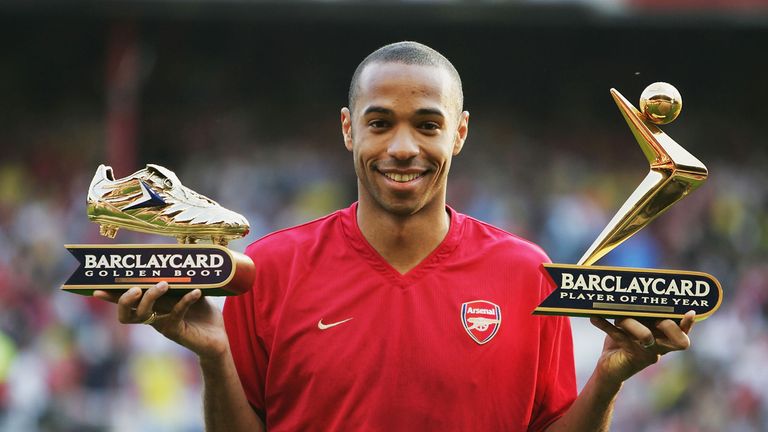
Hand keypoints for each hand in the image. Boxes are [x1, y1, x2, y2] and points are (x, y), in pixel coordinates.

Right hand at [93, 282, 229, 360]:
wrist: (218, 338)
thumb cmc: (203, 315)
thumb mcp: (192, 291)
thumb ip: (184, 279)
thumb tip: (182, 255)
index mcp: (153, 307)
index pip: (127, 303)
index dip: (111, 297)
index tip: (97, 289)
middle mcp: (154, 318)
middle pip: (126, 314)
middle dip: (125, 299)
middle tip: (136, 287)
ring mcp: (164, 326)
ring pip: (145, 315)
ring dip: (151, 297)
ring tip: (164, 284)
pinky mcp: (178, 332)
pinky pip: (176, 314)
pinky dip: (185, 301)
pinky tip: (196, 292)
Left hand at [589, 311, 694, 386]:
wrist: (609, 368)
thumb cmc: (624, 343)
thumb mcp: (633, 326)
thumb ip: (638, 313)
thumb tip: (629, 289)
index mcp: (664, 338)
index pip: (682, 332)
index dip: (688, 324)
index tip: (689, 311)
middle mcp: (660, 347)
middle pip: (672, 334)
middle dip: (664, 322)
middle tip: (649, 311)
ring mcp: (648, 353)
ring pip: (645, 335)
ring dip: (628, 322)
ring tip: (614, 315)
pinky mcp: (632, 358)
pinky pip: (619, 337)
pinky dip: (605, 325)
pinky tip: (594, 317)